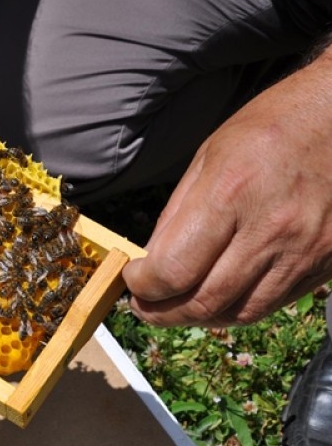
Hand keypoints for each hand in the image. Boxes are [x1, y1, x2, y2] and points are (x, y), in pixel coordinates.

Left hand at [122, 48, 331, 326]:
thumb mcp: (208, 156)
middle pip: (204, 302)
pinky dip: (238, 308)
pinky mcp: (324, 263)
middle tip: (144, 307)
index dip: (143, 286)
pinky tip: (219, 296)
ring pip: (239, 313)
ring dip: (199, 318)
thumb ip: (176, 214)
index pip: (174, 269)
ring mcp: (303, 251)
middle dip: (162, 313)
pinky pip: (272, 304)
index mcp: (230, 193)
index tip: (133, 280)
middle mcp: (269, 229)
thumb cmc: (272, 127)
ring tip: (177, 306)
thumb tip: (151, 260)